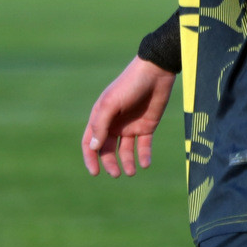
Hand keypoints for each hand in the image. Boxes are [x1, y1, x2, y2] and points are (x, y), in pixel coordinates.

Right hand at [81, 56, 175, 177]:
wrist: (156, 72)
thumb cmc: (129, 84)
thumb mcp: (111, 103)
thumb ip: (101, 124)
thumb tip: (93, 147)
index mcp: (101, 117)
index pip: (90, 142)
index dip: (90, 158)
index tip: (95, 172)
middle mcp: (114, 124)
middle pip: (107, 150)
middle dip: (110, 163)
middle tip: (116, 174)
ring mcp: (130, 126)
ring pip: (126, 151)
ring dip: (127, 163)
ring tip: (132, 172)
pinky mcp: (147, 126)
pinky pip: (144, 146)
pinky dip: (144, 156)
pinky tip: (145, 164)